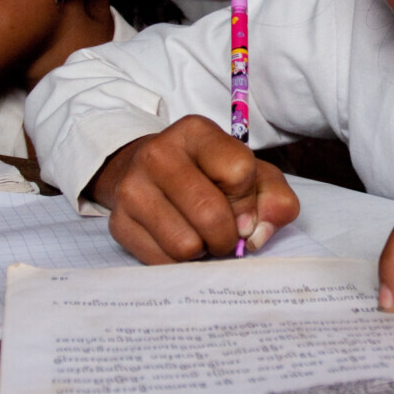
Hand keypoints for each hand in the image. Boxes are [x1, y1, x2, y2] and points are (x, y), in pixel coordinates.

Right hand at [88, 114, 300, 262]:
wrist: (151, 174)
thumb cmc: (211, 175)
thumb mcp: (253, 174)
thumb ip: (275, 199)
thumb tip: (256, 235)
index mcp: (196, 131)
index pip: (238, 171)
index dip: (249, 201)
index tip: (244, 209)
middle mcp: (157, 153)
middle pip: (210, 213)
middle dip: (229, 236)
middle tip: (227, 235)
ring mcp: (132, 188)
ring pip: (186, 245)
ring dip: (203, 250)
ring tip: (201, 235)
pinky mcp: (118, 222)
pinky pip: (163, 261)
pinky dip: (180, 261)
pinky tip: (180, 240)